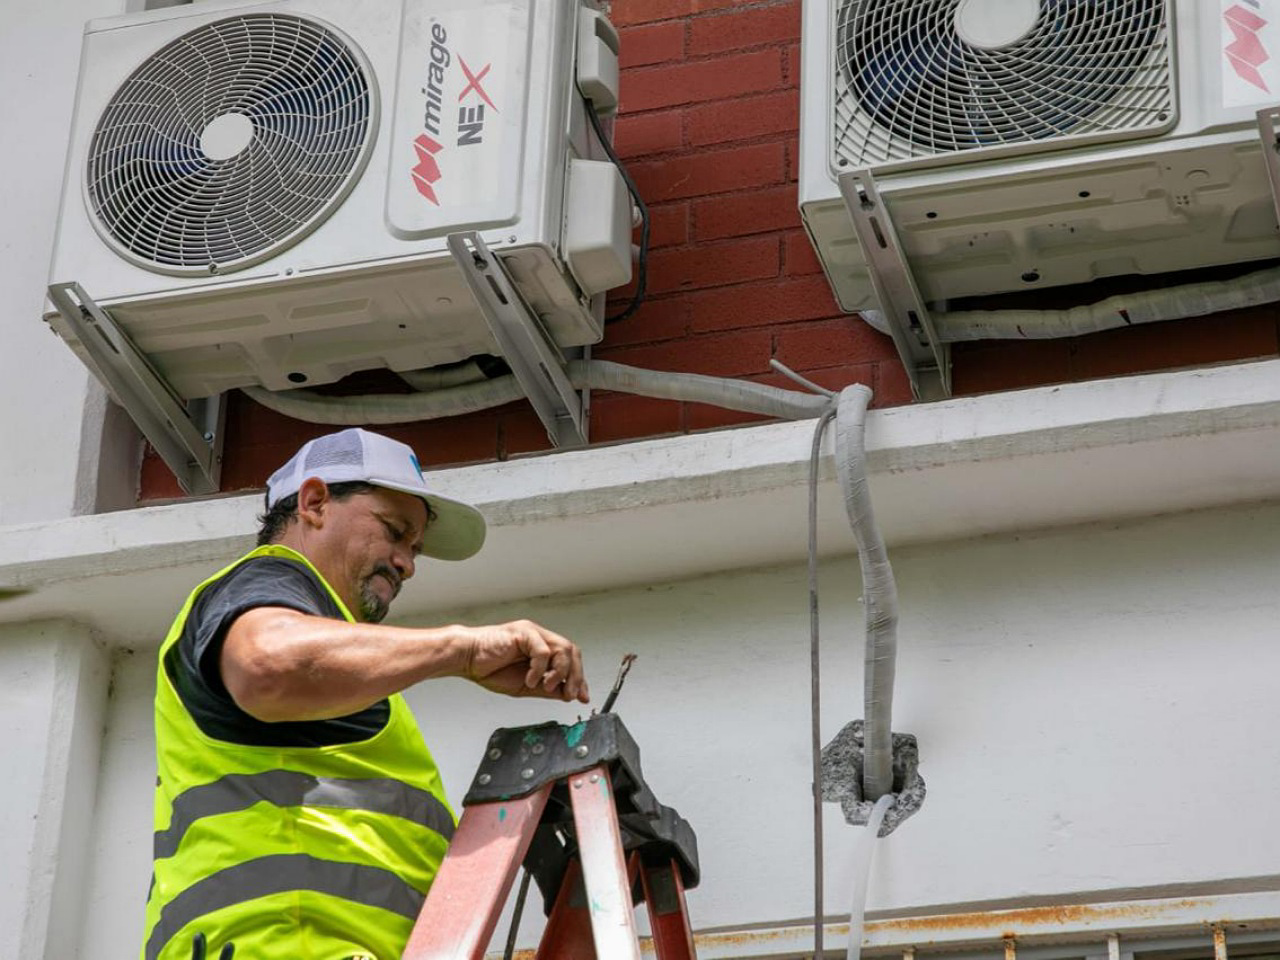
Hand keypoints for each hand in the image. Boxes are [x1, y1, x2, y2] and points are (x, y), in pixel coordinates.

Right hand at [461, 620, 588, 703]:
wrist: (466, 658)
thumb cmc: (489, 668)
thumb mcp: (524, 686)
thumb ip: (546, 688)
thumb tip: (566, 695)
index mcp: (542, 649)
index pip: (570, 659)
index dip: (579, 678)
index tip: (582, 697)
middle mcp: (540, 638)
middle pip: (572, 651)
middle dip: (576, 676)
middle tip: (571, 695)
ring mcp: (533, 633)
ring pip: (562, 649)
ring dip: (560, 672)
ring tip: (547, 687)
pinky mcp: (524, 632)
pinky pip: (542, 651)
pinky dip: (540, 669)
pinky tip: (530, 680)